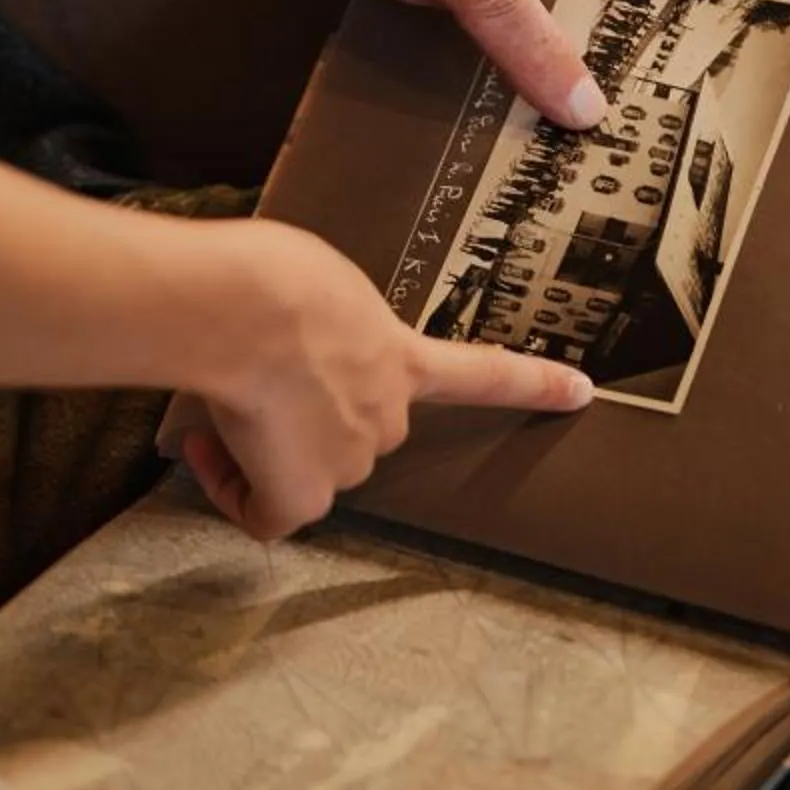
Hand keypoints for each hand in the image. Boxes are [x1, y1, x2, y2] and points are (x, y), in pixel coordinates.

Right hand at [162, 216, 590, 541]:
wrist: (242, 309)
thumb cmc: (270, 278)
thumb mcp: (318, 281)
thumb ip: (329, 321)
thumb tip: (286, 348)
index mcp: (398, 352)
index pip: (482, 374)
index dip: (531, 385)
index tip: (582, 391)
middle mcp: (385, 415)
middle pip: (354, 427)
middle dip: (310, 410)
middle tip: (259, 374)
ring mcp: (348, 459)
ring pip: (306, 465)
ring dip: (270, 441)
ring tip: (226, 389)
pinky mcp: (300, 494)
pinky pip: (263, 512)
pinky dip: (234, 486)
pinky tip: (207, 445)